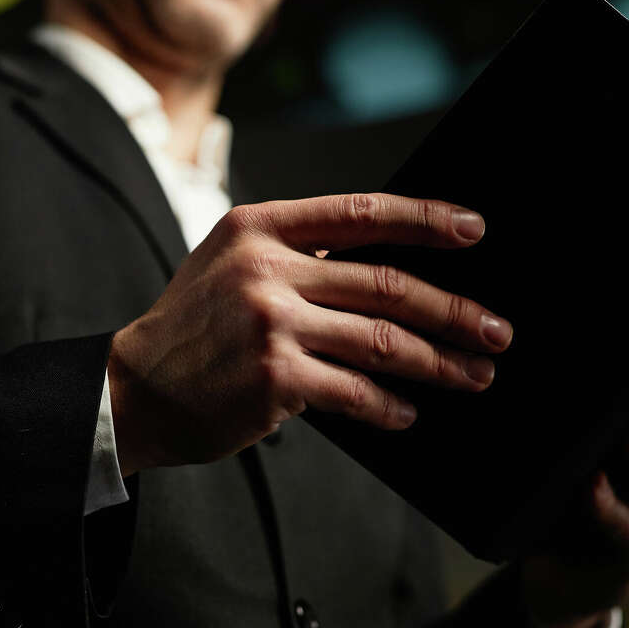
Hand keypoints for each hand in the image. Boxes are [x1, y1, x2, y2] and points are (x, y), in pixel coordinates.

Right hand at [106, 193, 513, 475]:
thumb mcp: (229, 264)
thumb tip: (389, 273)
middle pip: (388, 283)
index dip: (426, 218)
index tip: (475, 231)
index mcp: (259, 227)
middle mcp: (267, 268)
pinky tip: (408, 413)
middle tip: (496, 330)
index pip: (361, 213)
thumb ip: (296, 256)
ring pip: (383, 340)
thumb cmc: (190, 329)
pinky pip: (356, 392)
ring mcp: (271, 323)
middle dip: (455, 310)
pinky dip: (390, 407)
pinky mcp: (275, 378)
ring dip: (439, 363)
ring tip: (475, 376)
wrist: (132, 388)